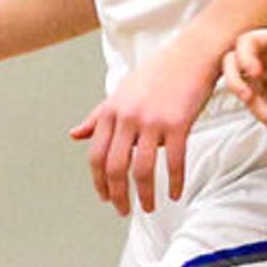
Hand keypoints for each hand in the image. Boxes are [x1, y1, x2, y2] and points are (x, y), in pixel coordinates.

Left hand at [70, 37, 218, 215]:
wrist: (192, 55)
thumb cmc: (157, 74)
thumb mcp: (120, 93)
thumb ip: (97, 116)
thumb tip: (74, 135)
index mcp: (110, 111)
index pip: (96, 155)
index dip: (98, 181)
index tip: (105, 197)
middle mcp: (127, 117)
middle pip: (114, 167)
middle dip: (117, 195)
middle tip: (123, 211)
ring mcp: (152, 121)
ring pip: (142, 169)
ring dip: (145, 195)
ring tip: (150, 207)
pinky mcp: (178, 124)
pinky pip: (174, 162)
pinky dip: (174, 182)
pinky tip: (175, 193)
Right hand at [220, 11, 266, 137]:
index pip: (245, 44)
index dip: (244, 58)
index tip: (256, 72)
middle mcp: (259, 59)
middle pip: (232, 69)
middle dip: (235, 84)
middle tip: (249, 97)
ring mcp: (263, 79)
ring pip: (247, 95)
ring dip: (258, 111)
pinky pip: (263, 110)